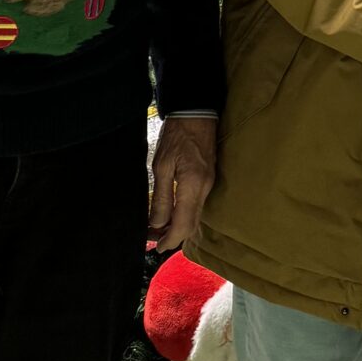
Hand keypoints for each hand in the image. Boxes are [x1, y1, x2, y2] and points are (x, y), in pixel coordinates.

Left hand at [148, 117, 217, 255]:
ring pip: (194, 215)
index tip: (157, 247)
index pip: (183, 224)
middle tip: (152, 239)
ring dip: (177, 225)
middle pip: (191, 224)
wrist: (196, 112)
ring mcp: (209, 184)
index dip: (170, 240)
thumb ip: (161, 197)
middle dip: (172, 235)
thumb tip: (158, 223)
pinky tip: (170, 212)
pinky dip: (183, 214)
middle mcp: (205, 188)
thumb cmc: (177, 135)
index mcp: (193, 186)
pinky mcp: (208, 178)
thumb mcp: (162, 165)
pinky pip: (197, 205)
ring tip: (157, 227)